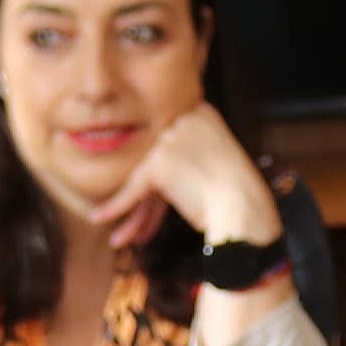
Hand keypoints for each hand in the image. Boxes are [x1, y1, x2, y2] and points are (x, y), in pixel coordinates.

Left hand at [108, 107, 279, 264]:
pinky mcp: (158, 162)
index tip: (158, 205)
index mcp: (200, 111)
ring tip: (123, 235)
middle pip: (152, 159)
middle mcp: (183, 118)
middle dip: (145, 199)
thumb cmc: (237, 194)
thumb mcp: (216, 156)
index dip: (161, 177)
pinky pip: (132, 189)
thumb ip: (188, 148)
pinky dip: (115, 206)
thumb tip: (157, 161)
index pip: (166, 140)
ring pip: (141, 177)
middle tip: (139, 226)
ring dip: (135, 212)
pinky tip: (99, 217)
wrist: (246, 212)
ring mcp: (169, 139)